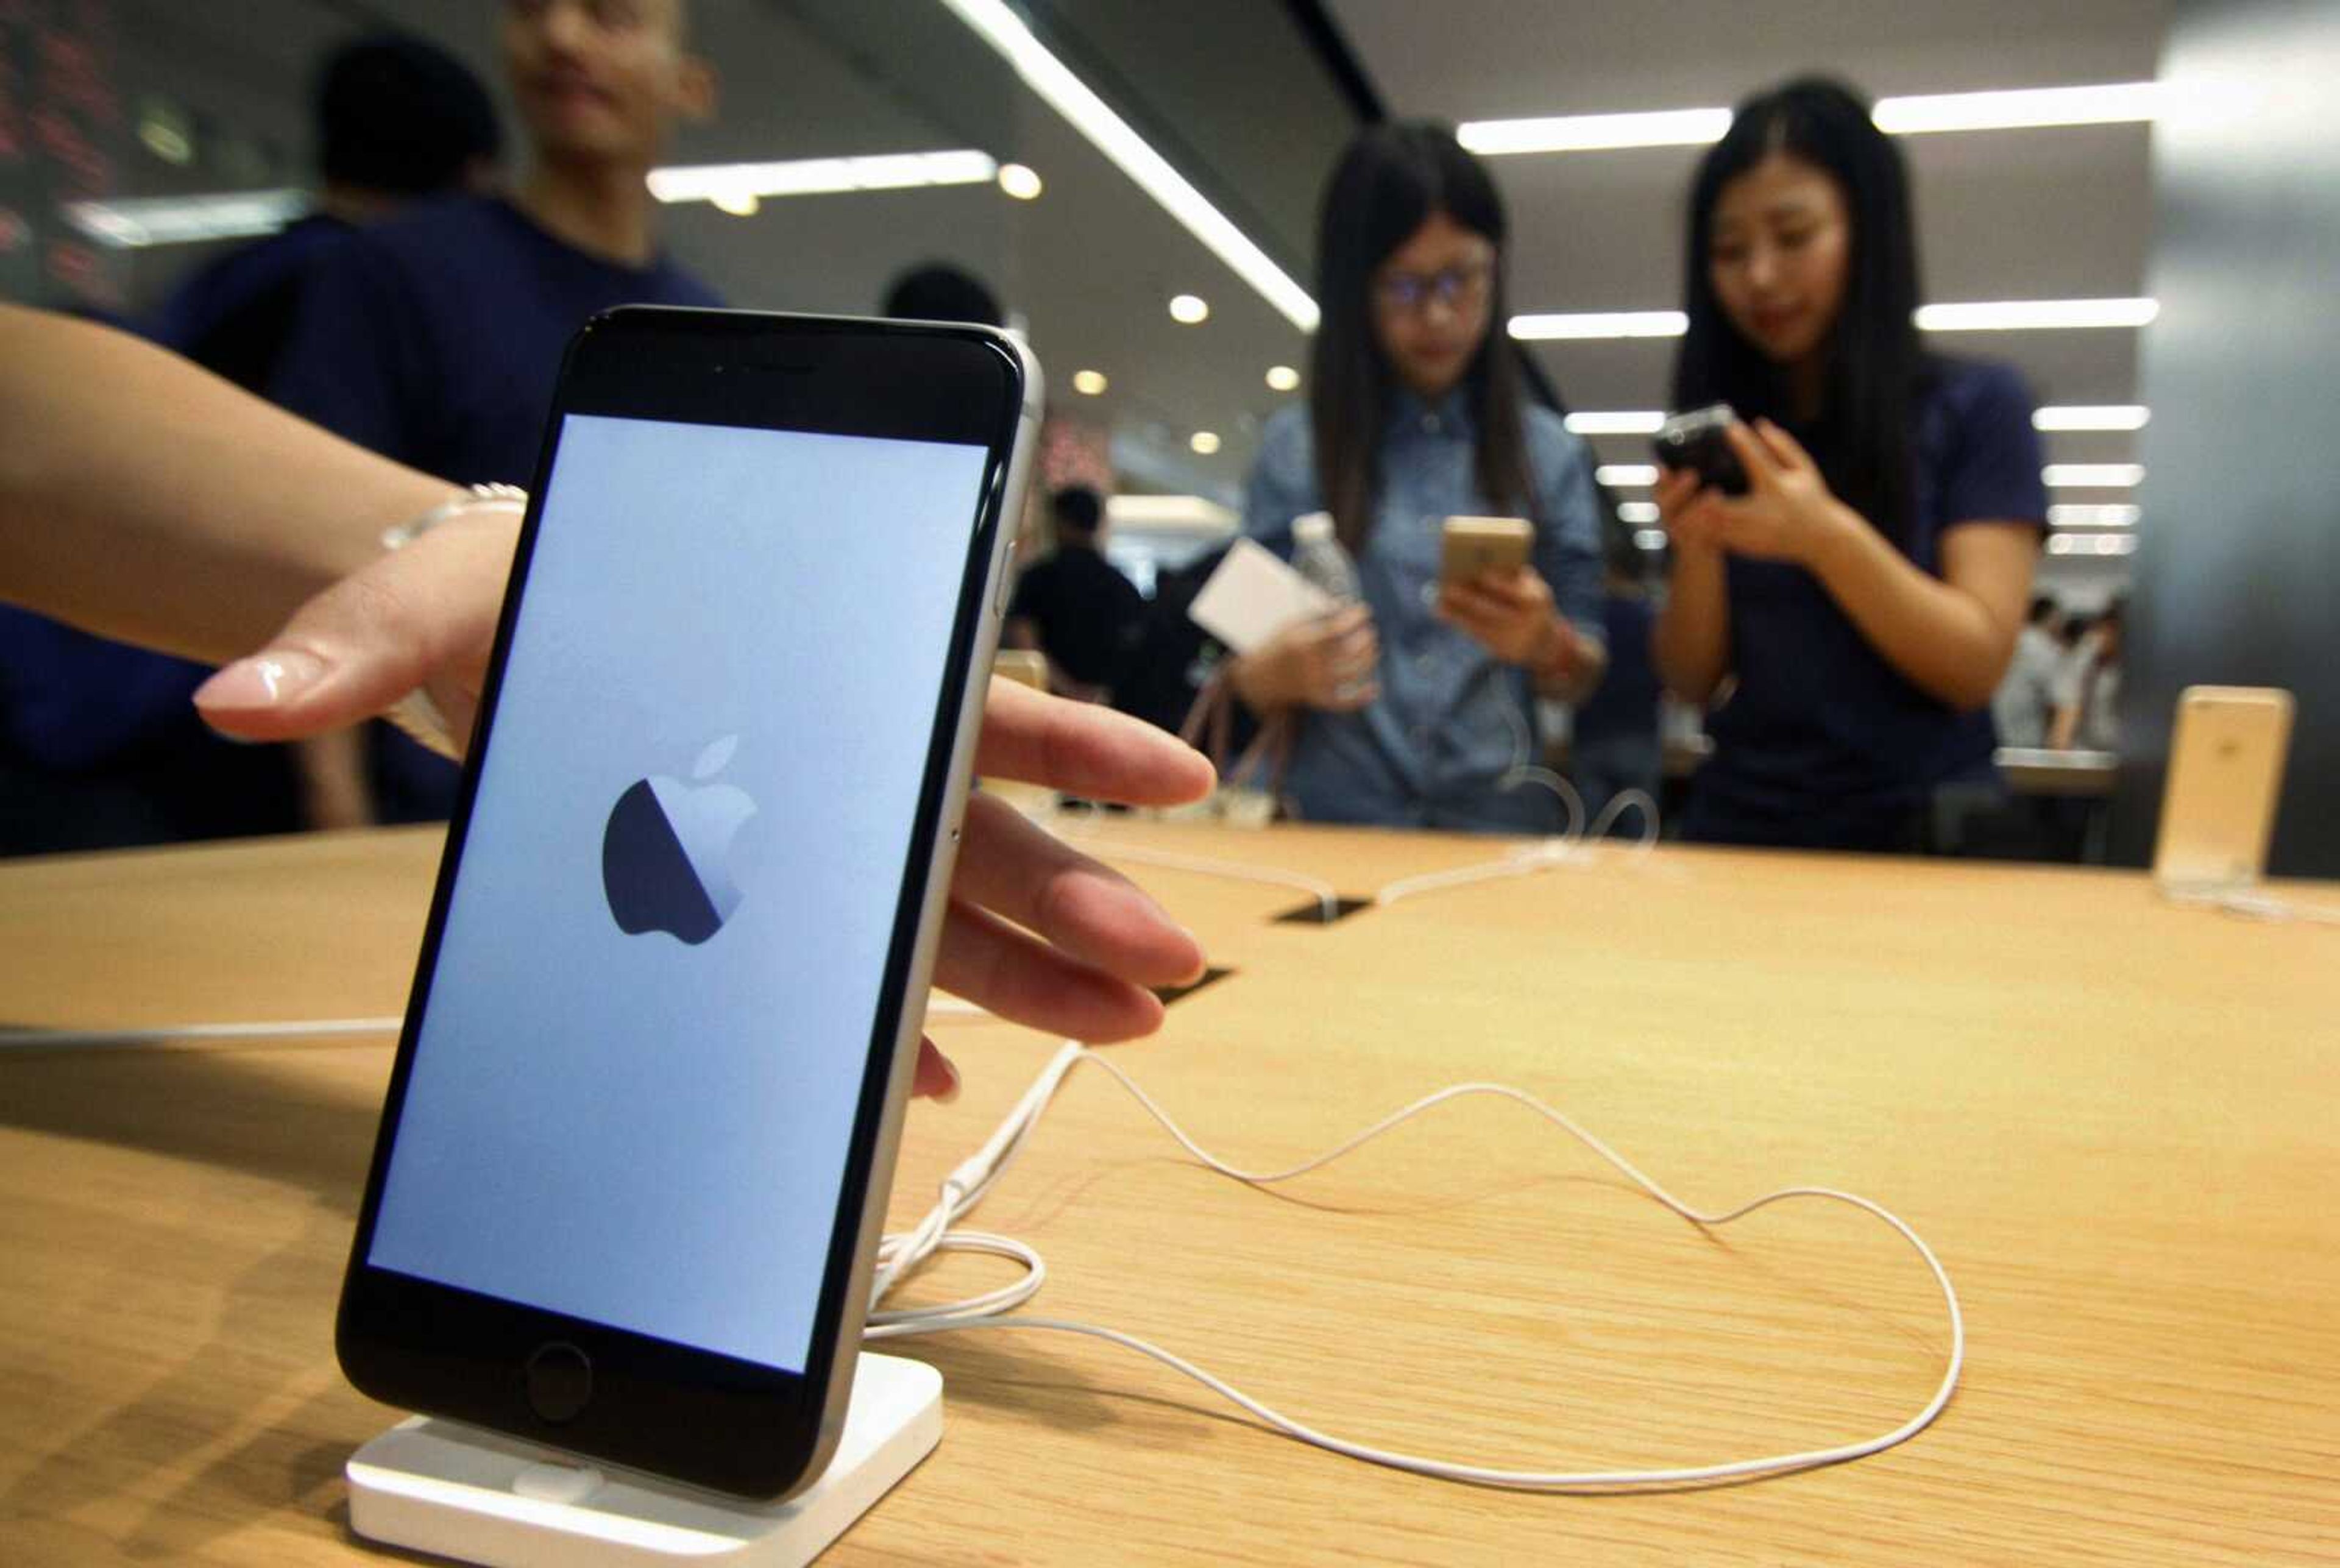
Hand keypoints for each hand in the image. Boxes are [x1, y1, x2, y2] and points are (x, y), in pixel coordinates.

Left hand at [197, 533, 1216, 1101]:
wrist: (456, 636)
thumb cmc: (489, 586)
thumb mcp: (423, 595)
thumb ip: (352, 635)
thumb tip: (239, 695)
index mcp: (803, 656)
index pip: (962, 693)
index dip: (1078, 741)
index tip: (1176, 783)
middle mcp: (826, 748)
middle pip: (973, 830)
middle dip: (1077, 898)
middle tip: (1166, 964)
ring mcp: (802, 830)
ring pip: (935, 910)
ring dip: (1029, 978)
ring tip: (1122, 1034)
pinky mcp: (751, 896)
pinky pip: (844, 968)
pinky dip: (887, 1025)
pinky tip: (927, 1082)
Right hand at [1228, 604, 1378, 711]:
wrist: (1259, 678)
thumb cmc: (1278, 646)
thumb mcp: (1291, 625)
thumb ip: (1317, 616)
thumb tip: (1345, 606)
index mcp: (1303, 642)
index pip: (1338, 628)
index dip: (1355, 617)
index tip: (1364, 611)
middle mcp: (1311, 664)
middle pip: (1350, 650)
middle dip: (1365, 637)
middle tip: (1368, 630)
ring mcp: (1315, 684)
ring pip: (1353, 672)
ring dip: (1368, 658)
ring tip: (1372, 648)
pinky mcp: (1318, 699)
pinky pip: (1344, 702)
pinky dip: (1361, 697)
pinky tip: (1375, 687)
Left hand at [1437, 564, 1560, 666]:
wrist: (1544, 640)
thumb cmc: (1531, 603)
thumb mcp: (1531, 587)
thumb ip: (1513, 575)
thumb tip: (1483, 560)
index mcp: (1537, 600)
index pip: (1516, 593)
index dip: (1499, 584)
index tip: (1481, 574)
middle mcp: (1527, 622)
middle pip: (1493, 611)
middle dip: (1469, 600)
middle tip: (1448, 587)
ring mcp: (1514, 639)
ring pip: (1480, 625)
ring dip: (1457, 612)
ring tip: (1438, 598)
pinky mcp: (1502, 651)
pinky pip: (1476, 635)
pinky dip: (1458, 621)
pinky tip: (1441, 610)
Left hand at [1662, 420, 1851, 565]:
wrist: (1821, 539)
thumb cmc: (1812, 499)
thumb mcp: (1804, 470)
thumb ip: (1782, 447)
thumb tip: (1759, 423)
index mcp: (1779, 488)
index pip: (1759, 461)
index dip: (1743, 444)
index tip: (1728, 429)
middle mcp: (1767, 511)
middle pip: (1727, 504)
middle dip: (1703, 496)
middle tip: (1685, 477)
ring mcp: (1757, 533)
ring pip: (1719, 527)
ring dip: (1697, 516)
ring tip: (1680, 501)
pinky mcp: (1750, 547)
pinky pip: (1721, 540)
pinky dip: (1704, 532)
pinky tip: (1689, 522)